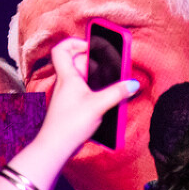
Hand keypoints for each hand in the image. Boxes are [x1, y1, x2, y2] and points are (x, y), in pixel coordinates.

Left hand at [41, 36, 138, 152]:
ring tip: (110, 85)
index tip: (92, 46)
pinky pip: (84, 92)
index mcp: (68, 76)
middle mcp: (66, 83)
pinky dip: (95, 93)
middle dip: (95, 63)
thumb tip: (132, 84)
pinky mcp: (72, 106)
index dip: (76, 43)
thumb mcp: (98, 105)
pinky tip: (105, 102)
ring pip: (83, 78)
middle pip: (78, 62)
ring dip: (97, 79)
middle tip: (108, 68)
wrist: (56, 146)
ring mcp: (68, 95)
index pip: (62, 49)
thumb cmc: (69, 124)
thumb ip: (117, 93)